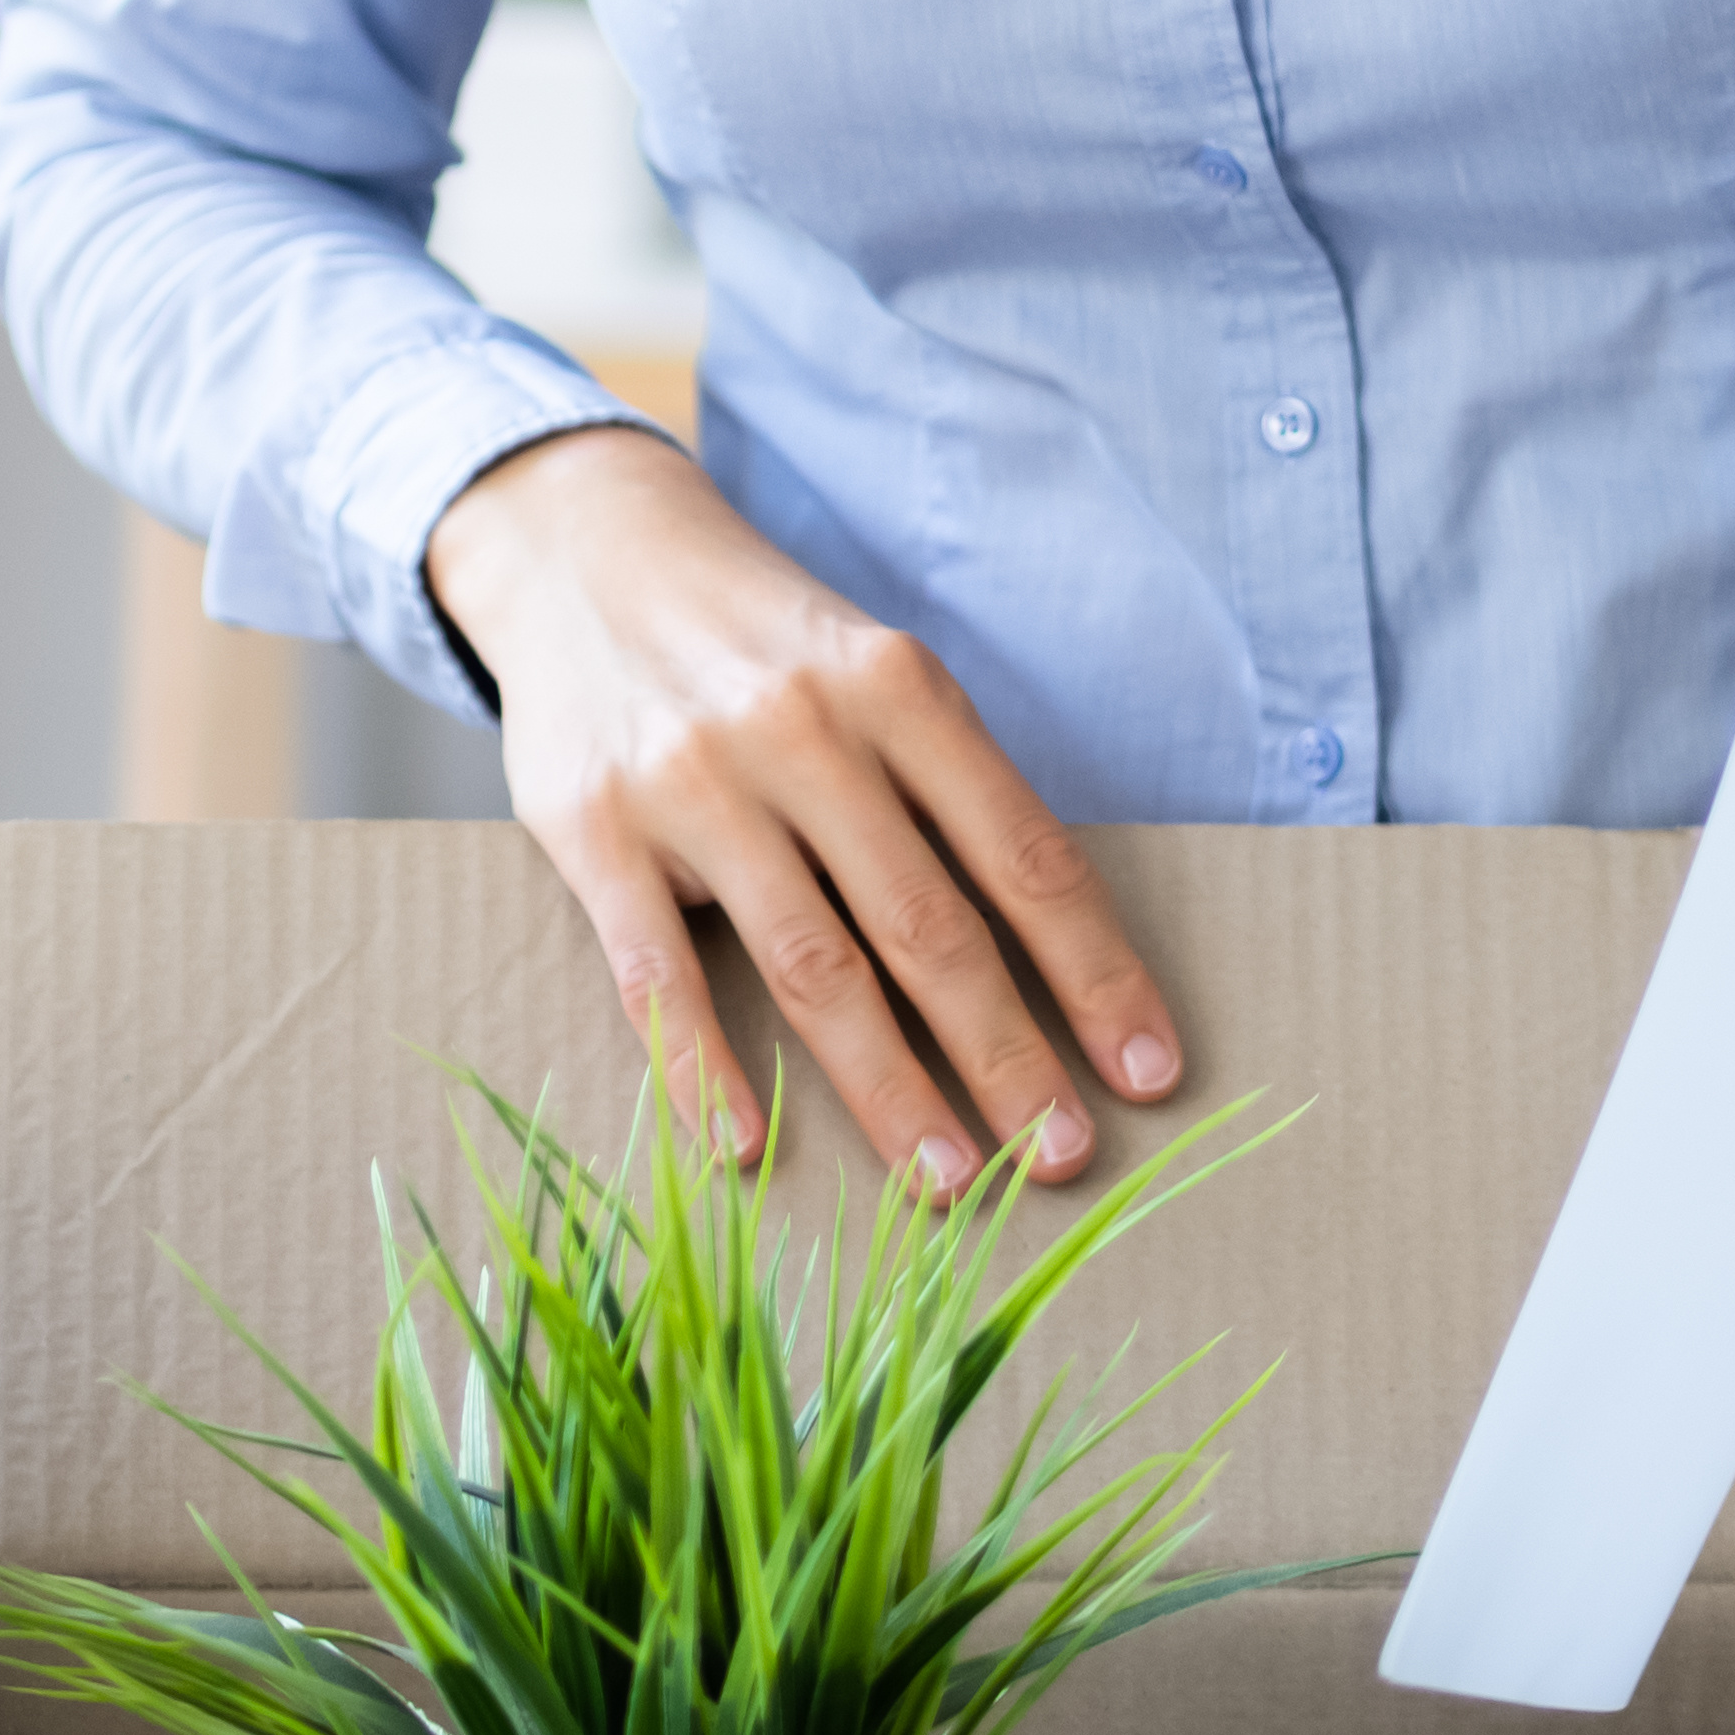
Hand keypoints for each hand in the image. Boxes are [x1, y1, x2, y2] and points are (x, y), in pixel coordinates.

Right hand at [420, 426, 1187, 1191]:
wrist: (584, 549)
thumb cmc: (761, 640)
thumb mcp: (873, 670)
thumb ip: (946, 787)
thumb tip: (1051, 951)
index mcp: (899, 690)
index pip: (1025, 855)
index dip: (1096, 973)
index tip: (1149, 1071)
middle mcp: (803, 731)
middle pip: (929, 928)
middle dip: (1010, 1056)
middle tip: (1066, 1158)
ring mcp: (694, 782)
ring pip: (813, 967)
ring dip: (891, 1090)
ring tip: (951, 1185)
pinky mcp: (593, 829)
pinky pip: (658, 975)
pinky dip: (705, 1071)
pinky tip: (751, 1151)